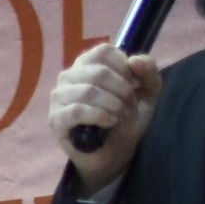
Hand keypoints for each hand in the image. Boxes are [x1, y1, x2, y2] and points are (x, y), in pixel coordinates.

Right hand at [47, 41, 162, 197]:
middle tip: (129, 106)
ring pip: (88, 91)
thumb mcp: (147, 94)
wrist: (115, 151)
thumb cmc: (127, 117)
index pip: (104, 51)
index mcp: (88, 64)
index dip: (125, 68)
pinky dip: (100, 116)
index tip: (133, 85)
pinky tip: (109, 122)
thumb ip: (148, 72)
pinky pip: (77, 111)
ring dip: (113, 105)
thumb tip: (135, 60)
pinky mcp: (56, 119)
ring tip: (120, 116)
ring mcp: (59, 97)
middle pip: (99, 72)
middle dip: (123, 91)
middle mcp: (69, 76)